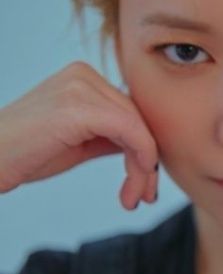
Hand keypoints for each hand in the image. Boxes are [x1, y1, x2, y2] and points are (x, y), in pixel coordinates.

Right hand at [0, 61, 158, 209]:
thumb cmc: (23, 154)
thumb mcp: (76, 142)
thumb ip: (108, 136)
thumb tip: (142, 147)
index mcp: (83, 78)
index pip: (130, 112)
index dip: (145, 149)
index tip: (145, 185)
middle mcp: (84, 75)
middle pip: (137, 119)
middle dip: (147, 162)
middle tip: (146, 196)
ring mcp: (80, 87)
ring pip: (137, 127)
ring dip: (143, 169)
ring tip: (134, 198)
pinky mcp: (78, 107)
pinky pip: (129, 131)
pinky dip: (139, 159)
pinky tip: (133, 186)